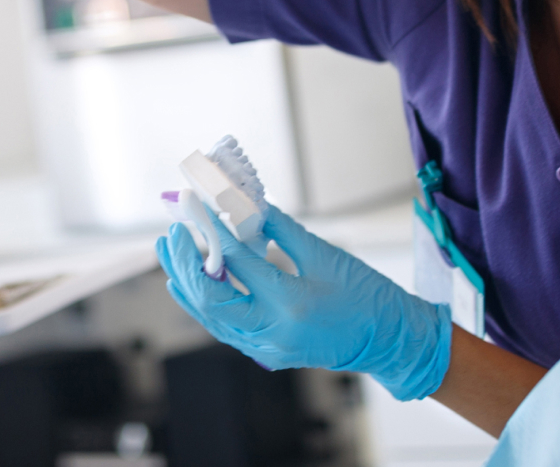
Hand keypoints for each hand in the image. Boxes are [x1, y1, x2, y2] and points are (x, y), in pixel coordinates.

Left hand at [157, 204, 452, 401]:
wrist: (391, 341)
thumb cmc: (368, 296)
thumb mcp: (326, 255)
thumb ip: (282, 230)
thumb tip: (247, 205)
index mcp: (292, 304)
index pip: (238, 265)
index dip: (213, 233)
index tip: (198, 208)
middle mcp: (274, 333)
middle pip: (211, 300)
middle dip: (186, 264)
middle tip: (172, 231)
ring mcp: (268, 349)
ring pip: (212, 318)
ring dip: (186, 283)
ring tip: (168, 252)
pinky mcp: (268, 353)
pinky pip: (225, 328)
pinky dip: (204, 303)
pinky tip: (187, 284)